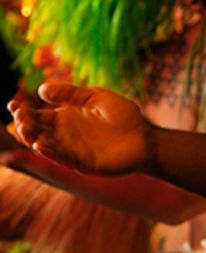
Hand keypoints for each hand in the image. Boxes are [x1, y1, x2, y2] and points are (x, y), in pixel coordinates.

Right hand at [8, 82, 152, 174]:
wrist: (145, 137)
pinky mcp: (82, 163)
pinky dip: (51, 151)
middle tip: (20, 114)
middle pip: (36, 130)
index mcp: (66, 118)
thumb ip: (71, 93)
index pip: (37, 115)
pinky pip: (62, 158)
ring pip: (44, 145)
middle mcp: (64, 135)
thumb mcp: (96, 97)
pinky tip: (40, 144)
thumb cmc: (123, 116)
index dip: (23, 110)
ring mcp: (72, 150)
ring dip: (32, 137)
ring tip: (24, 127)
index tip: (13, 102)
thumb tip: (42, 89)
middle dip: (24, 123)